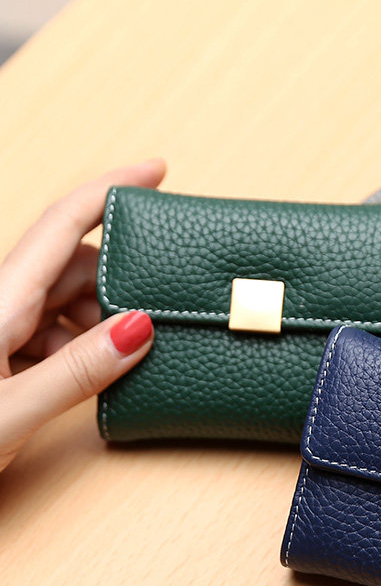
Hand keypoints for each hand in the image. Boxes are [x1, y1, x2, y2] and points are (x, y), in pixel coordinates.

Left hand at [0, 161, 165, 473]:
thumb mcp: (12, 412)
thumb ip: (78, 372)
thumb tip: (139, 330)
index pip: (64, 224)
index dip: (112, 191)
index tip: (156, 172)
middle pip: (72, 268)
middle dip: (121, 285)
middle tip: (161, 316)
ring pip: (64, 304)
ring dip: (101, 325)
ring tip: (127, 362)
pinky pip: (51, 335)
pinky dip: (80, 349)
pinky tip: (94, 379)